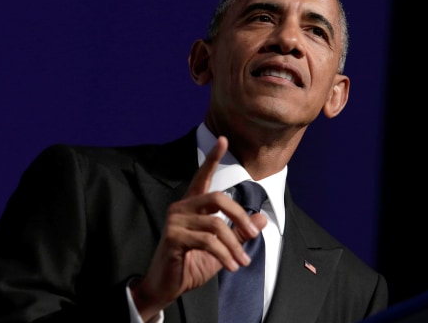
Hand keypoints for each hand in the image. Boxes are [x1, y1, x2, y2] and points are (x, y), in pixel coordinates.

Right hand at [131, 136, 266, 320]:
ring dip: (234, 245)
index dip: (212, 158)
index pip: (202, 177)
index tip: (223, 139)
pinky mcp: (173, 238)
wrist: (166, 287)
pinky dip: (224, 254)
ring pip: (215, 224)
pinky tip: (232, 266)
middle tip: (254, 235)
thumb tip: (262, 219)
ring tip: (243, 262)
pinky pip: (207, 242)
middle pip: (217, 198)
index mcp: (192, 206)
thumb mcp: (222, 248)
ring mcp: (175, 222)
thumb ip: (239, 232)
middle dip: (239, 215)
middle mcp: (181, 208)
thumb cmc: (190, 265)